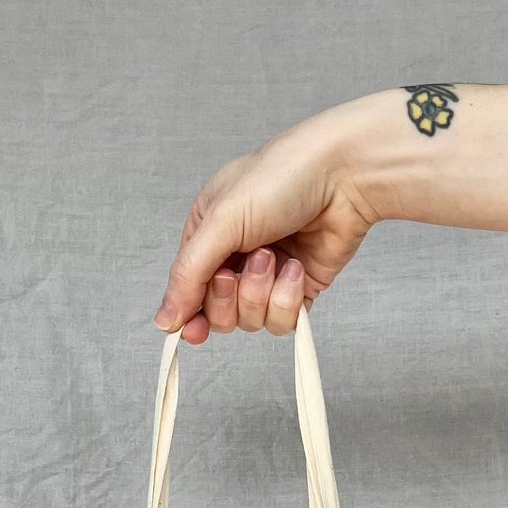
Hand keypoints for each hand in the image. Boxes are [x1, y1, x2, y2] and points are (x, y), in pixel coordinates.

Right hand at [153, 104, 384, 342]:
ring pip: (250, 321)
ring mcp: (267, 276)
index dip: (191, 314)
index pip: (188, 290)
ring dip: (262, 292)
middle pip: (218, 313)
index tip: (195, 330)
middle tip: (245, 265)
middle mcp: (234, 257)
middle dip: (233, 296)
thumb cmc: (280, 178)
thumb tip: (164, 320)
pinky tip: (296, 267)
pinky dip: (288, 299)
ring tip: (277, 256)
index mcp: (207, 235)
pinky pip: (282, 322)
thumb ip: (188, 274)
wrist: (343, 176)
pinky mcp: (297, 290)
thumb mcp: (221, 221)